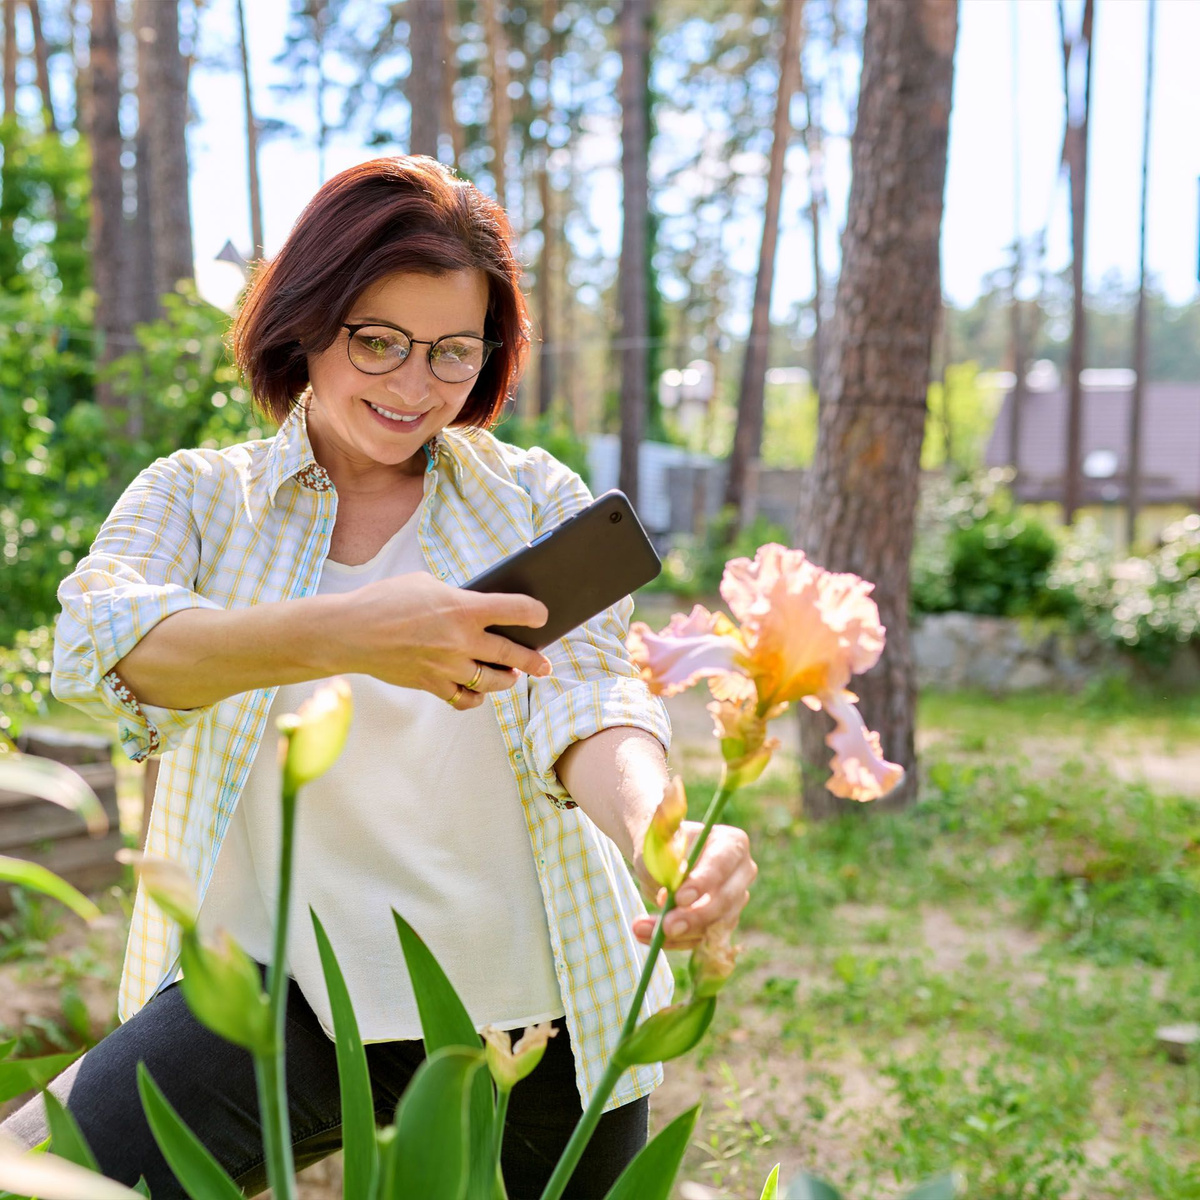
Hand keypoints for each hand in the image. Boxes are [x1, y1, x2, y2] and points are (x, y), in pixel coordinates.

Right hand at [328, 573, 552, 708]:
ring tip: (513, 676)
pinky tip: (479, 692)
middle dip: (534, 661)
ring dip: (507, 680)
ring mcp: (448, 667)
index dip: (534, 614)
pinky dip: (475, 697)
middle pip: (512, 655)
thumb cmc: (386, 600)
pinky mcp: (432, 685)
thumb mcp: (426, 584)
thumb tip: (477, 608)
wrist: (351, 632)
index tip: (542, 617)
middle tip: (544, 664)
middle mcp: (461, 640)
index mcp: (463, 608)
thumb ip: (456, 597)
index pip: (515, 610)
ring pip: (493, 682)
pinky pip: (464, 699)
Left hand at [631, 821, 756, 950]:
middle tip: (666, 926)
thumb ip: (665, 857)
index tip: (680, 898)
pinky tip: (646, 936)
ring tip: (641, 929)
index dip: (703, 882)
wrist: (662, 856)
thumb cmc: (663, 844)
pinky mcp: (721, 924)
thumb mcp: (660, 842)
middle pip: (725, 900)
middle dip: (694, 916)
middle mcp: (741, 874)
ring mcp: (734, 901)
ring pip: (713, 925)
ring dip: (678, 933)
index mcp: (732, 844)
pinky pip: (700, 939)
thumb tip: (673, 881)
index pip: (722, 864)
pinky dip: (673, 940)